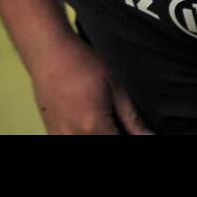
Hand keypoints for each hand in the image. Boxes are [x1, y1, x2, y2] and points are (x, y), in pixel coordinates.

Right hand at [29, 36, 151, 134]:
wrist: (49, 52)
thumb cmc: (81, 63)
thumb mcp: (114, 87)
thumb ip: (132, 119)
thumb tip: (148, 136)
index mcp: (93, 126)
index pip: (118, 143)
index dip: (132, 138)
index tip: (134, 131)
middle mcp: (74, 136)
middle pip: (104, 143)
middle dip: (115, 135)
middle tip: (119, 122)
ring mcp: (60, 136)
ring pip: (88, 145)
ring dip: (101, 134)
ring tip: (104, 118)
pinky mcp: (52, 133)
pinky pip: (72, 141)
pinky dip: (84, 134)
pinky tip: (88, 120)